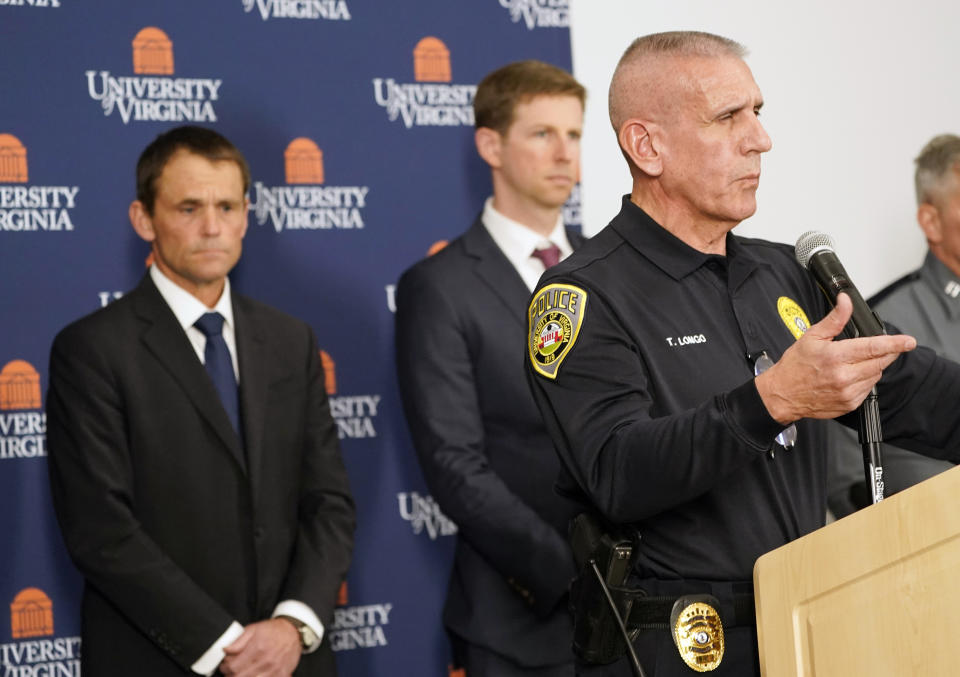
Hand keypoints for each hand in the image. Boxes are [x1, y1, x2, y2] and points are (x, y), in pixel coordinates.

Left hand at [219, 618, 300, 676]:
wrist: (293, 632)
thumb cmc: (273, 630)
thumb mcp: (253, 629)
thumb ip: (238, 641)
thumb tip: (226, 651)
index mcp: (257, 648)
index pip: (233, 667)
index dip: (225, 668)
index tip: (225, 666)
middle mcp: (266, 660)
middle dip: (231, 675)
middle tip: (231, 671)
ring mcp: (274, 670)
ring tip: (242, 672)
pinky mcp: (281, 675)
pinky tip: (255, 674)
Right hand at [755, 293, 916, 424]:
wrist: (782, 395)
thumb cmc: (795, 366)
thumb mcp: (811, 336)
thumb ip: (834, 319)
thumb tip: (845, 301)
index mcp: (835, 356)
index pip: (873, 347)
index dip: (894, 343)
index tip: (908, 341)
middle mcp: (844, 376)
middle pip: (880, 362)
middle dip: (885, 352)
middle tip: (878, 347)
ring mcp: (848, 392)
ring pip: (876, 375)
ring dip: (874, 366)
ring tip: (854, 362)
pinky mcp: (850, 404)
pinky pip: (869, 389)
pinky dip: (866, 379)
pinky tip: (850, 375)